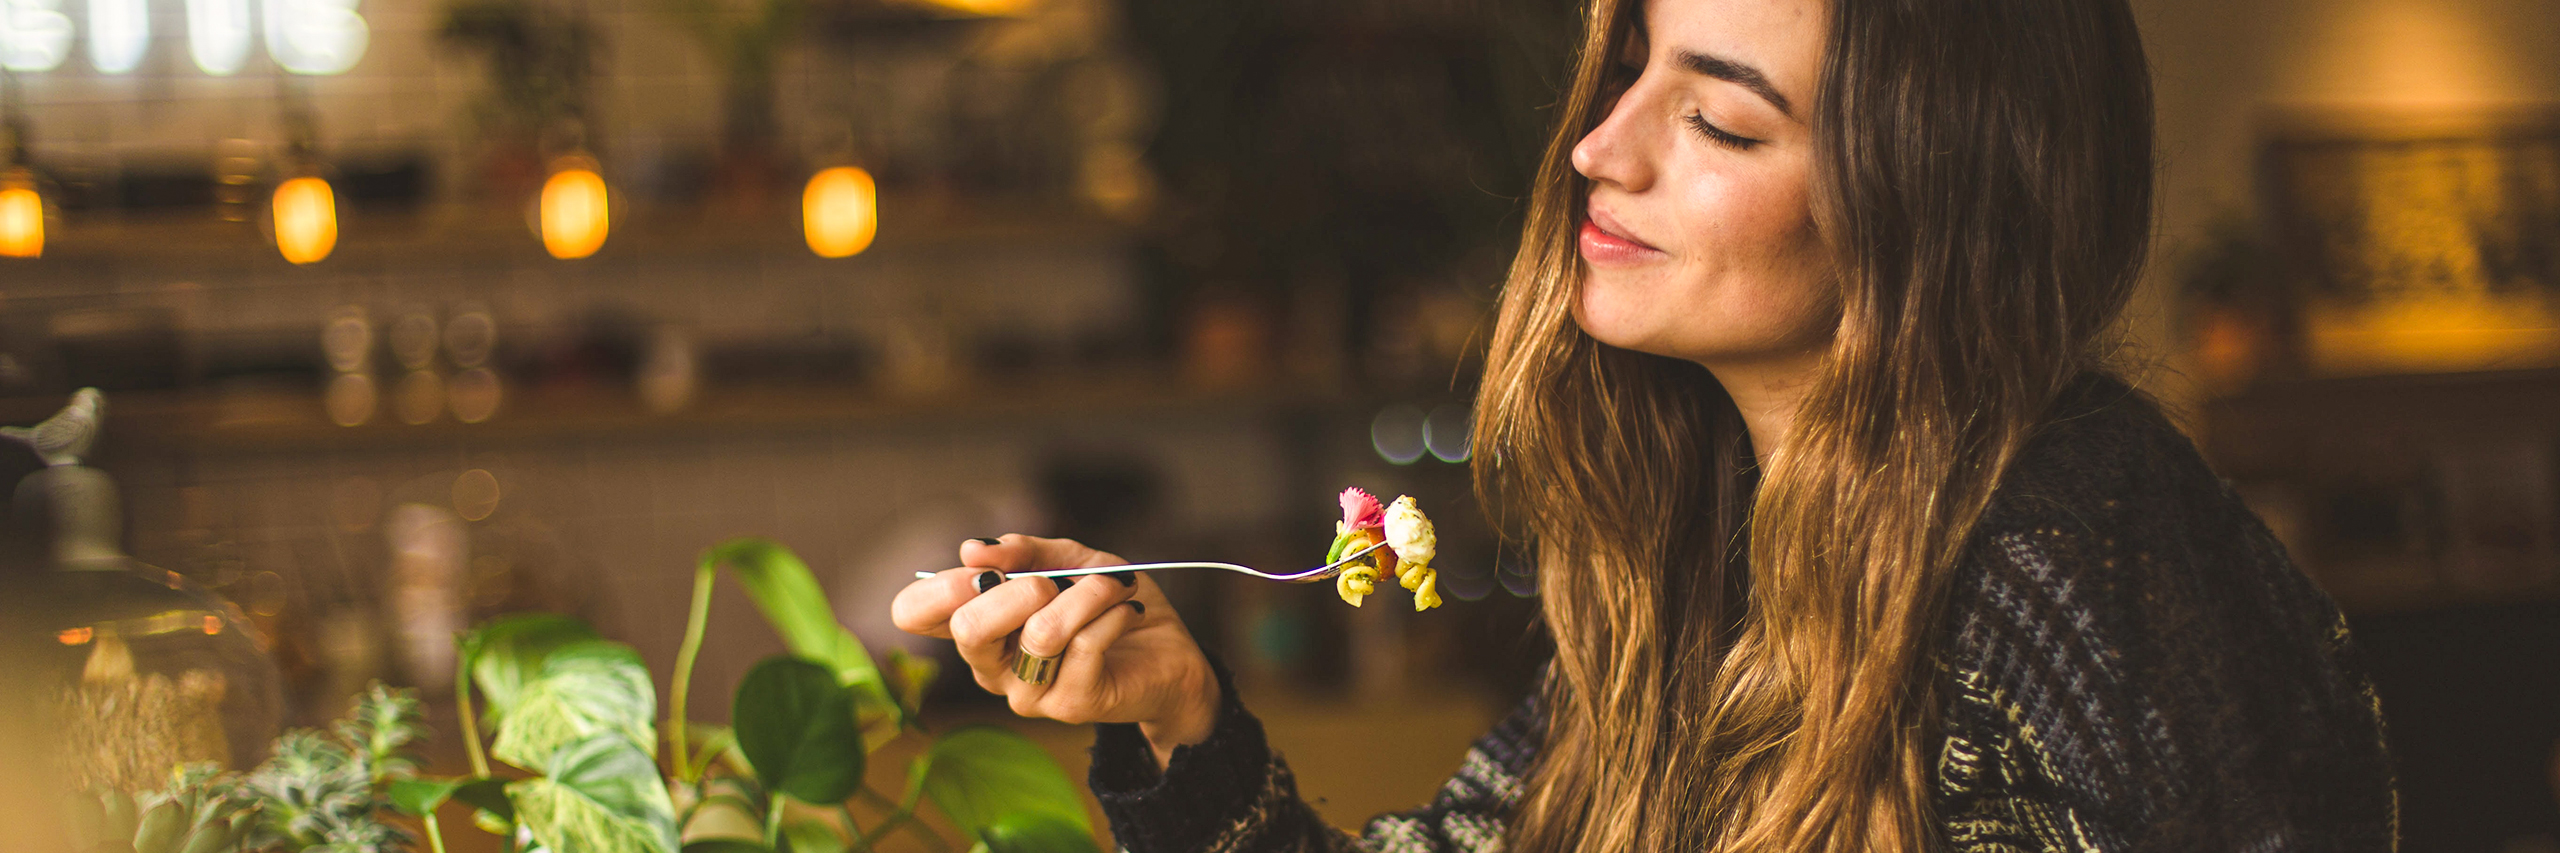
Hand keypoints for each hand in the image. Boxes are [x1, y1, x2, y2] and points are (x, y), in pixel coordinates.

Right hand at [891, 534, 1218, 767]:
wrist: (1169, 654)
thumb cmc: (1108, 605)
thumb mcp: (1068, 561)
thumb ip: (1024, 551)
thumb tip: (973, 549)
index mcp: (978, 627)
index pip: (913, 614)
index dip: (939, 586)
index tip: (985, 567)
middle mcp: (991, 667)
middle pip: (968, 628)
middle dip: (1018, 588)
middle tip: (1055, 580)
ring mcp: (1027, 693)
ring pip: (1041, 632)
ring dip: (1087, 594)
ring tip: (1116, 585)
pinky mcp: (1070, 705)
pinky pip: (1086, 645)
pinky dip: (1113, 612)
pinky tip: (1128, 610)